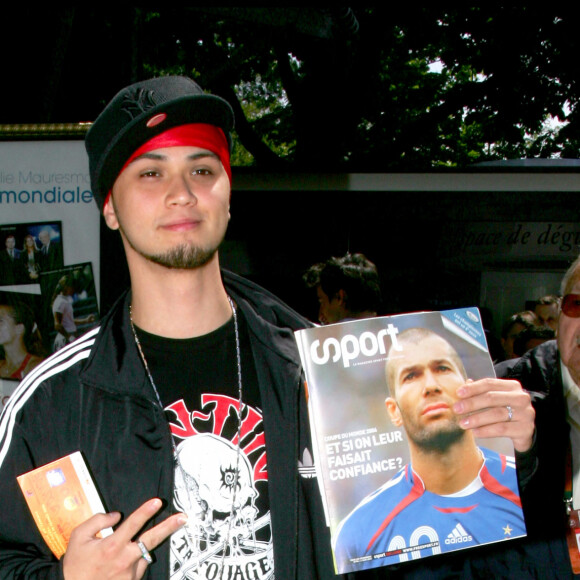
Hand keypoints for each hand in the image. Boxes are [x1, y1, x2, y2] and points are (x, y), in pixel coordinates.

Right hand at [63, 498, 186, 579]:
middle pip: (152, 539)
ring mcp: (130, 574)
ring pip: (143, 553)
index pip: (133, 524)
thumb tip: (116, 515)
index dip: (146, 511)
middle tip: (183, 517)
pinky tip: (120, 565)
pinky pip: (139, 566)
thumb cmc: (76, 566)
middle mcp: (124, 560)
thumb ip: (96, 521)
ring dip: (139, 548)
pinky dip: (135, 560)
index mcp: (111, 546)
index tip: (157, 502)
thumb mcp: (78, 538)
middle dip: (169, 527)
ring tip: (117, 556)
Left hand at [453, 378, 534, 452]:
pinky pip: (502, 429)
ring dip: (476, 419)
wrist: (524, 432)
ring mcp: (525, 413)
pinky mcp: (526, 429)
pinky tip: (475, 432)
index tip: (458, 394)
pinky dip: (486, 430)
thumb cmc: (506, 411)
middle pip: (492, 398)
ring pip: (496, 414)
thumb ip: (481, 392)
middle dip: (471, 403)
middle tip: (456, 409)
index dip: (473, 388)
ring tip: (463, 423)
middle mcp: (521, 398)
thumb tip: (463, 386)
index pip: (489, 383)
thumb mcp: (495, 400)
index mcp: (512, 386)